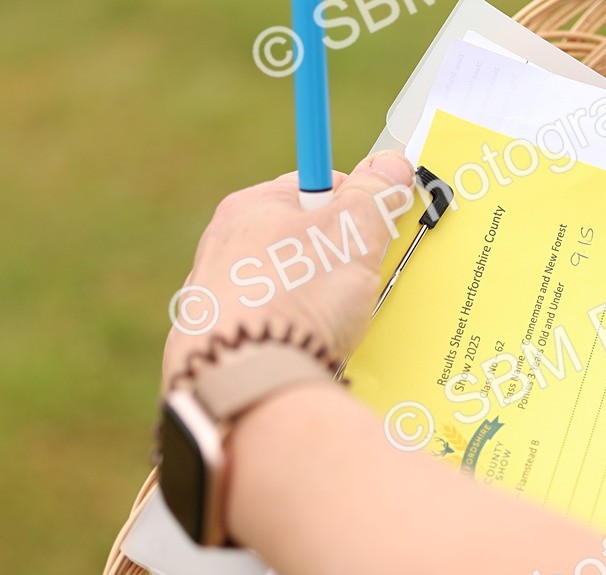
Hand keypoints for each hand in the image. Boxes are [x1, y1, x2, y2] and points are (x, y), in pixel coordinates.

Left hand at [162, 150, 413, 386]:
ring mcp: (214, 299)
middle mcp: (223, 247)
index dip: (354, 206)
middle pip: (300, 239)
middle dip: (338, 260)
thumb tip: (391, 164)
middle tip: (362, 283)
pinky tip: (307, 352)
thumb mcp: (352, 233)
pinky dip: (293, 338)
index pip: (314, 187)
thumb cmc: (298, 296)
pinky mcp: (217, 346)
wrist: (248, 379)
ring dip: (316, 303)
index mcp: (251, 207)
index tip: (377, 230)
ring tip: (336, 326)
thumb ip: (375, 195)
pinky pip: (270, 330)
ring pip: (285, 288)